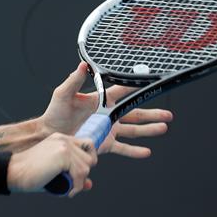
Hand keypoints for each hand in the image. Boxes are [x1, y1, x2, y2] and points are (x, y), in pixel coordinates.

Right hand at [7, 132, 96, 197]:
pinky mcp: (62, 155)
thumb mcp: (56, 173)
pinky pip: (80, 175)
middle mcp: (64, 139)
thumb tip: (90, 185)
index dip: (87, 160)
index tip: (79, 173)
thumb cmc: (31, 173)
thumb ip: (73, 176)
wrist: (14, 171)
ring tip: (66, 187)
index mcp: (61, 139)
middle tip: (71, 183)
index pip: (89, 145)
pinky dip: (76, 187)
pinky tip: (66, 191)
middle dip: (83, 174)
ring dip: (79, 182)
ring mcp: (63, 146)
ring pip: (86, 168)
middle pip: (90, 158)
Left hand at [39, 62, 173, 157]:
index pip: (121, 91)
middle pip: (134, 112)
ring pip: (134, 130)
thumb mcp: (63, 93)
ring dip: (149, 129)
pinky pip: (123, 148)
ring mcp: (108, 130)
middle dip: (151, 113)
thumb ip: (74, 80)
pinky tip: (146, 151)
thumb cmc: (55, 112)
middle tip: (167, 113)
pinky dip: (135, 151)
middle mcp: (108, 115)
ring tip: (163, 128)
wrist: (49, 134)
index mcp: (100, 100)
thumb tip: (83, 65)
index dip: (135, 86)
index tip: (149, 82)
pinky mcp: (105, 144)